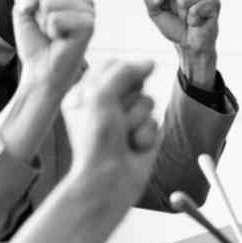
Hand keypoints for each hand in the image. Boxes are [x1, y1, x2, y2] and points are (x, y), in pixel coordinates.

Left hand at [13, 0, 94, 96]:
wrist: (41, 71)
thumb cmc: (36, 45)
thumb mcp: (23, 13)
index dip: (33, 4)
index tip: (42, 23)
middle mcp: (85, 2)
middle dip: (38, 15)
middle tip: (48, 33)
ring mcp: (89, 13)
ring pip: (48, 4)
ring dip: (44, 25)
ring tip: (55, 37)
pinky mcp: (88, 26)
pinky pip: (55, 18)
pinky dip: (51, 31)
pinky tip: (61, 41)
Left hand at [61, 59, 159, 200]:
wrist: (109, 179)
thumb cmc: (97, 140)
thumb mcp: (101, 96)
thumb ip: (125, 72)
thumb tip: (150, 63)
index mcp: (86, 93)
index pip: (112, 66)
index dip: (120, 75)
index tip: (113, 92)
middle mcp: (106, 105)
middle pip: (134, 82)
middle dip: (128, 100)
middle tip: (114, 121)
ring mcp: (126, 119)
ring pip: (148, 100)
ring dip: (137, 119)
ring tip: (124, 136)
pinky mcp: (144, 133)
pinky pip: (155, 121)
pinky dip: (145, 134)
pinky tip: (134, 147)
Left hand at [144, 0, 220, 85]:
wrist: (189, 45)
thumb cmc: (175, 26)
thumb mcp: (155, 12)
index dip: (165, 2)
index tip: (172, 10)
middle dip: (175, 8)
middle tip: (183, 16)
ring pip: (184, 1)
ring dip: (185, 16)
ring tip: (192, 19)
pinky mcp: (215, 3)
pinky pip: (195, 10)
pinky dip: (193, 21)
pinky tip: (199, 22)